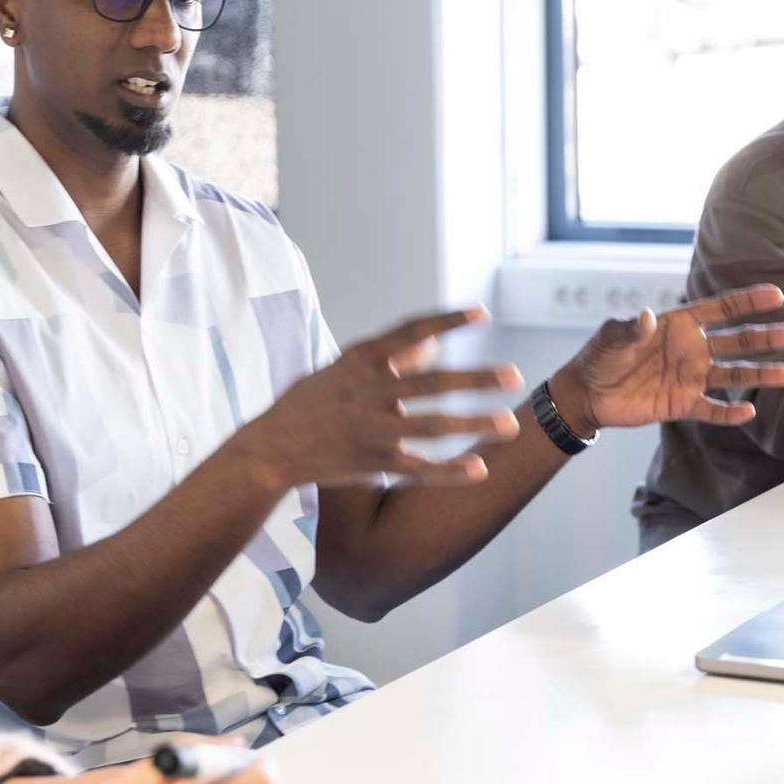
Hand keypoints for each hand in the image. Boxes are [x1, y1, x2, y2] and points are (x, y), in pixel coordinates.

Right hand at [238, 307, 523, 492]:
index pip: (410, 333)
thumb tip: (434, 343)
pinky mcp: (372, 462)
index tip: (482, 312)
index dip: (447, 322)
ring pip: (433, 427)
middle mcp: (368, 392)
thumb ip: (387, 356)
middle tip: (513, 375)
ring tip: (509, 424)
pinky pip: (419, 467)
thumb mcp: (341, 367)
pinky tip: (480, 468)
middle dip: (475, 379)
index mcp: (359, 361)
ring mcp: (371, 429)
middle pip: (432, 383)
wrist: (270, 449)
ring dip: (474, 425)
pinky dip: (450, 471)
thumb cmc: (310, 402)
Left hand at [550, 284, 783, 434]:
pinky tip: (749, 412)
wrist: (587, 394)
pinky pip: (712, 409)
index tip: (777, 295)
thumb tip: (646, 317)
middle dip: (763, 337)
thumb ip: (631, 328)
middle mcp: (691, 350)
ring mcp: (689, 378)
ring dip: (757, 375)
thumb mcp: (611, 337)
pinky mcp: (682, 404)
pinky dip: (730, 413)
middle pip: (735, 342)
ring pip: (732, 375)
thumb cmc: (599, 357)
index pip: (720, 309)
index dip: (747, 301)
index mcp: (678, 326)